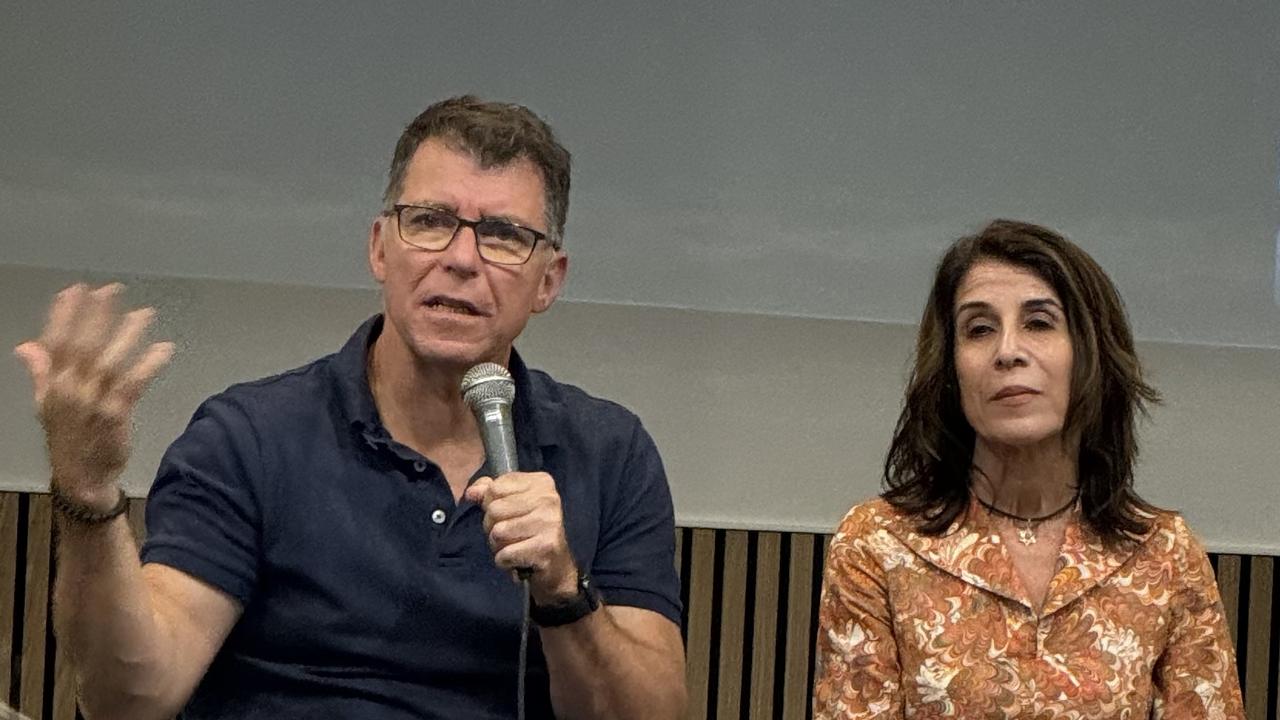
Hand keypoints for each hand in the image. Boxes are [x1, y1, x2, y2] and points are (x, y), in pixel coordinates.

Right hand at [13, 283, 172, 510]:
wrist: (82, 478)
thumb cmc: (68, 438)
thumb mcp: (46, 405)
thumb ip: (40, 372)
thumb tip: (25, 346)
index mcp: (52, 385)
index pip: (56, 342)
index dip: (64, 314)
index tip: (75, 290)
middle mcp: (68, 390)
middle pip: (82, 345)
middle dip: (96, 315)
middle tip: (111, 290)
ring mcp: (91, 402)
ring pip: (108, 361)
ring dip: (126, 334)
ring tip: (143, 313)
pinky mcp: (114, 416)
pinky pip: (133, 384)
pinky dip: (148, 364)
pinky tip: (164, 348)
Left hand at [463, 471, 577, 604]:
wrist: (556, 567)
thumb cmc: (529, 532)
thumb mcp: (511, 506)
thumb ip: (490, 494)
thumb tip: (471, 492)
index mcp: (541, 482)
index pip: (495, 487)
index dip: (491, 504)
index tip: (508, 515)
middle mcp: (549, 499)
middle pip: (494, 509)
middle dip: (493, 527)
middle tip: (510, 536)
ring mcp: (549, 522)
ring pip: (498, 532)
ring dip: (498, 546)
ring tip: (514, 547)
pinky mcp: (546, 547)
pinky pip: (505, 554)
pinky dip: (505, 561)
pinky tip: (519, 560)